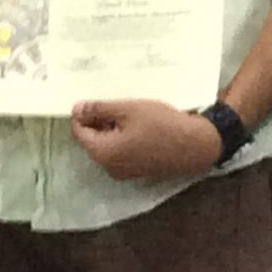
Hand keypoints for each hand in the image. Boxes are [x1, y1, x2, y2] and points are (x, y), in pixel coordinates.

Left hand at [70, 99, 220, 180]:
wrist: (196, 145)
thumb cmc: (161, 124)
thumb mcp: (127, 109)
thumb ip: (98, 110)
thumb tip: (76, 109)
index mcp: (102, 152)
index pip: (79, 131)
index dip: (84, 113)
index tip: (98, 99)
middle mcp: (108, 167)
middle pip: (92, 140)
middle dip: (99, 121)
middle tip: (117, 104)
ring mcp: (123, 172)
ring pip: (107, 146)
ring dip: (112, 129)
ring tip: (130, 114)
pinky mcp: (136, 171)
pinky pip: (121, 152)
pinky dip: (124, 139)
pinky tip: (139, 127)